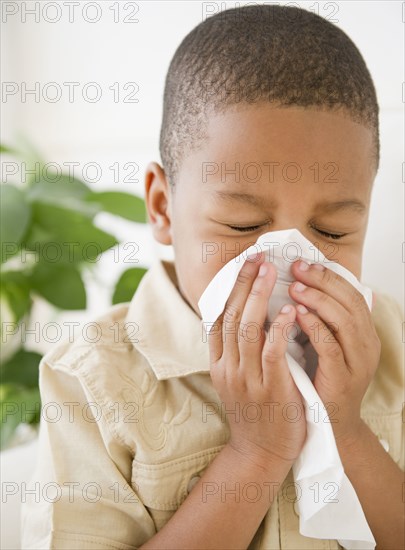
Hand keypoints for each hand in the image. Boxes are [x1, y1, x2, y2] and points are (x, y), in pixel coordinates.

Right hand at [207, 252, 306, 467]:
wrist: (260, 453)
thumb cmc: (254, 412)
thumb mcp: (236, 379)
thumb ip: (237, 350)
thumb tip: (246, 314)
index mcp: (219, 362)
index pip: (218, 316)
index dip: (230, 287)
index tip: (243, 264)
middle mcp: (228, 367)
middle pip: (230, 315)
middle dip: (244, 283)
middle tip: (257, 257)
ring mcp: (246, 379)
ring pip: (246, 329)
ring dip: (258, 297)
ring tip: (270, 272)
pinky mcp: (270, 389)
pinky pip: (271, 353)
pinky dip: (277, 330)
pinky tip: (287, 311)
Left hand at [289, 259, 380, 443]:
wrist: (328, 426)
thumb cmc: (321, 381)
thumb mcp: (326, 346)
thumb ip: (322, 321)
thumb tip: (305, 287)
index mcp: (363, 335)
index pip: (351, 294)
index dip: (328, 276)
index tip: (302, 262)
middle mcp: (366, 346)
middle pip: (350, 302)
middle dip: (323, 281)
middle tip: (296, 267)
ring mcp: (357, 363)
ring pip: (345, 320)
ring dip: (318, 300)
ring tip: (295, 286)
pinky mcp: (342, 379)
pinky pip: (330, 346)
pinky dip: (314, 326)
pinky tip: (295, 313)